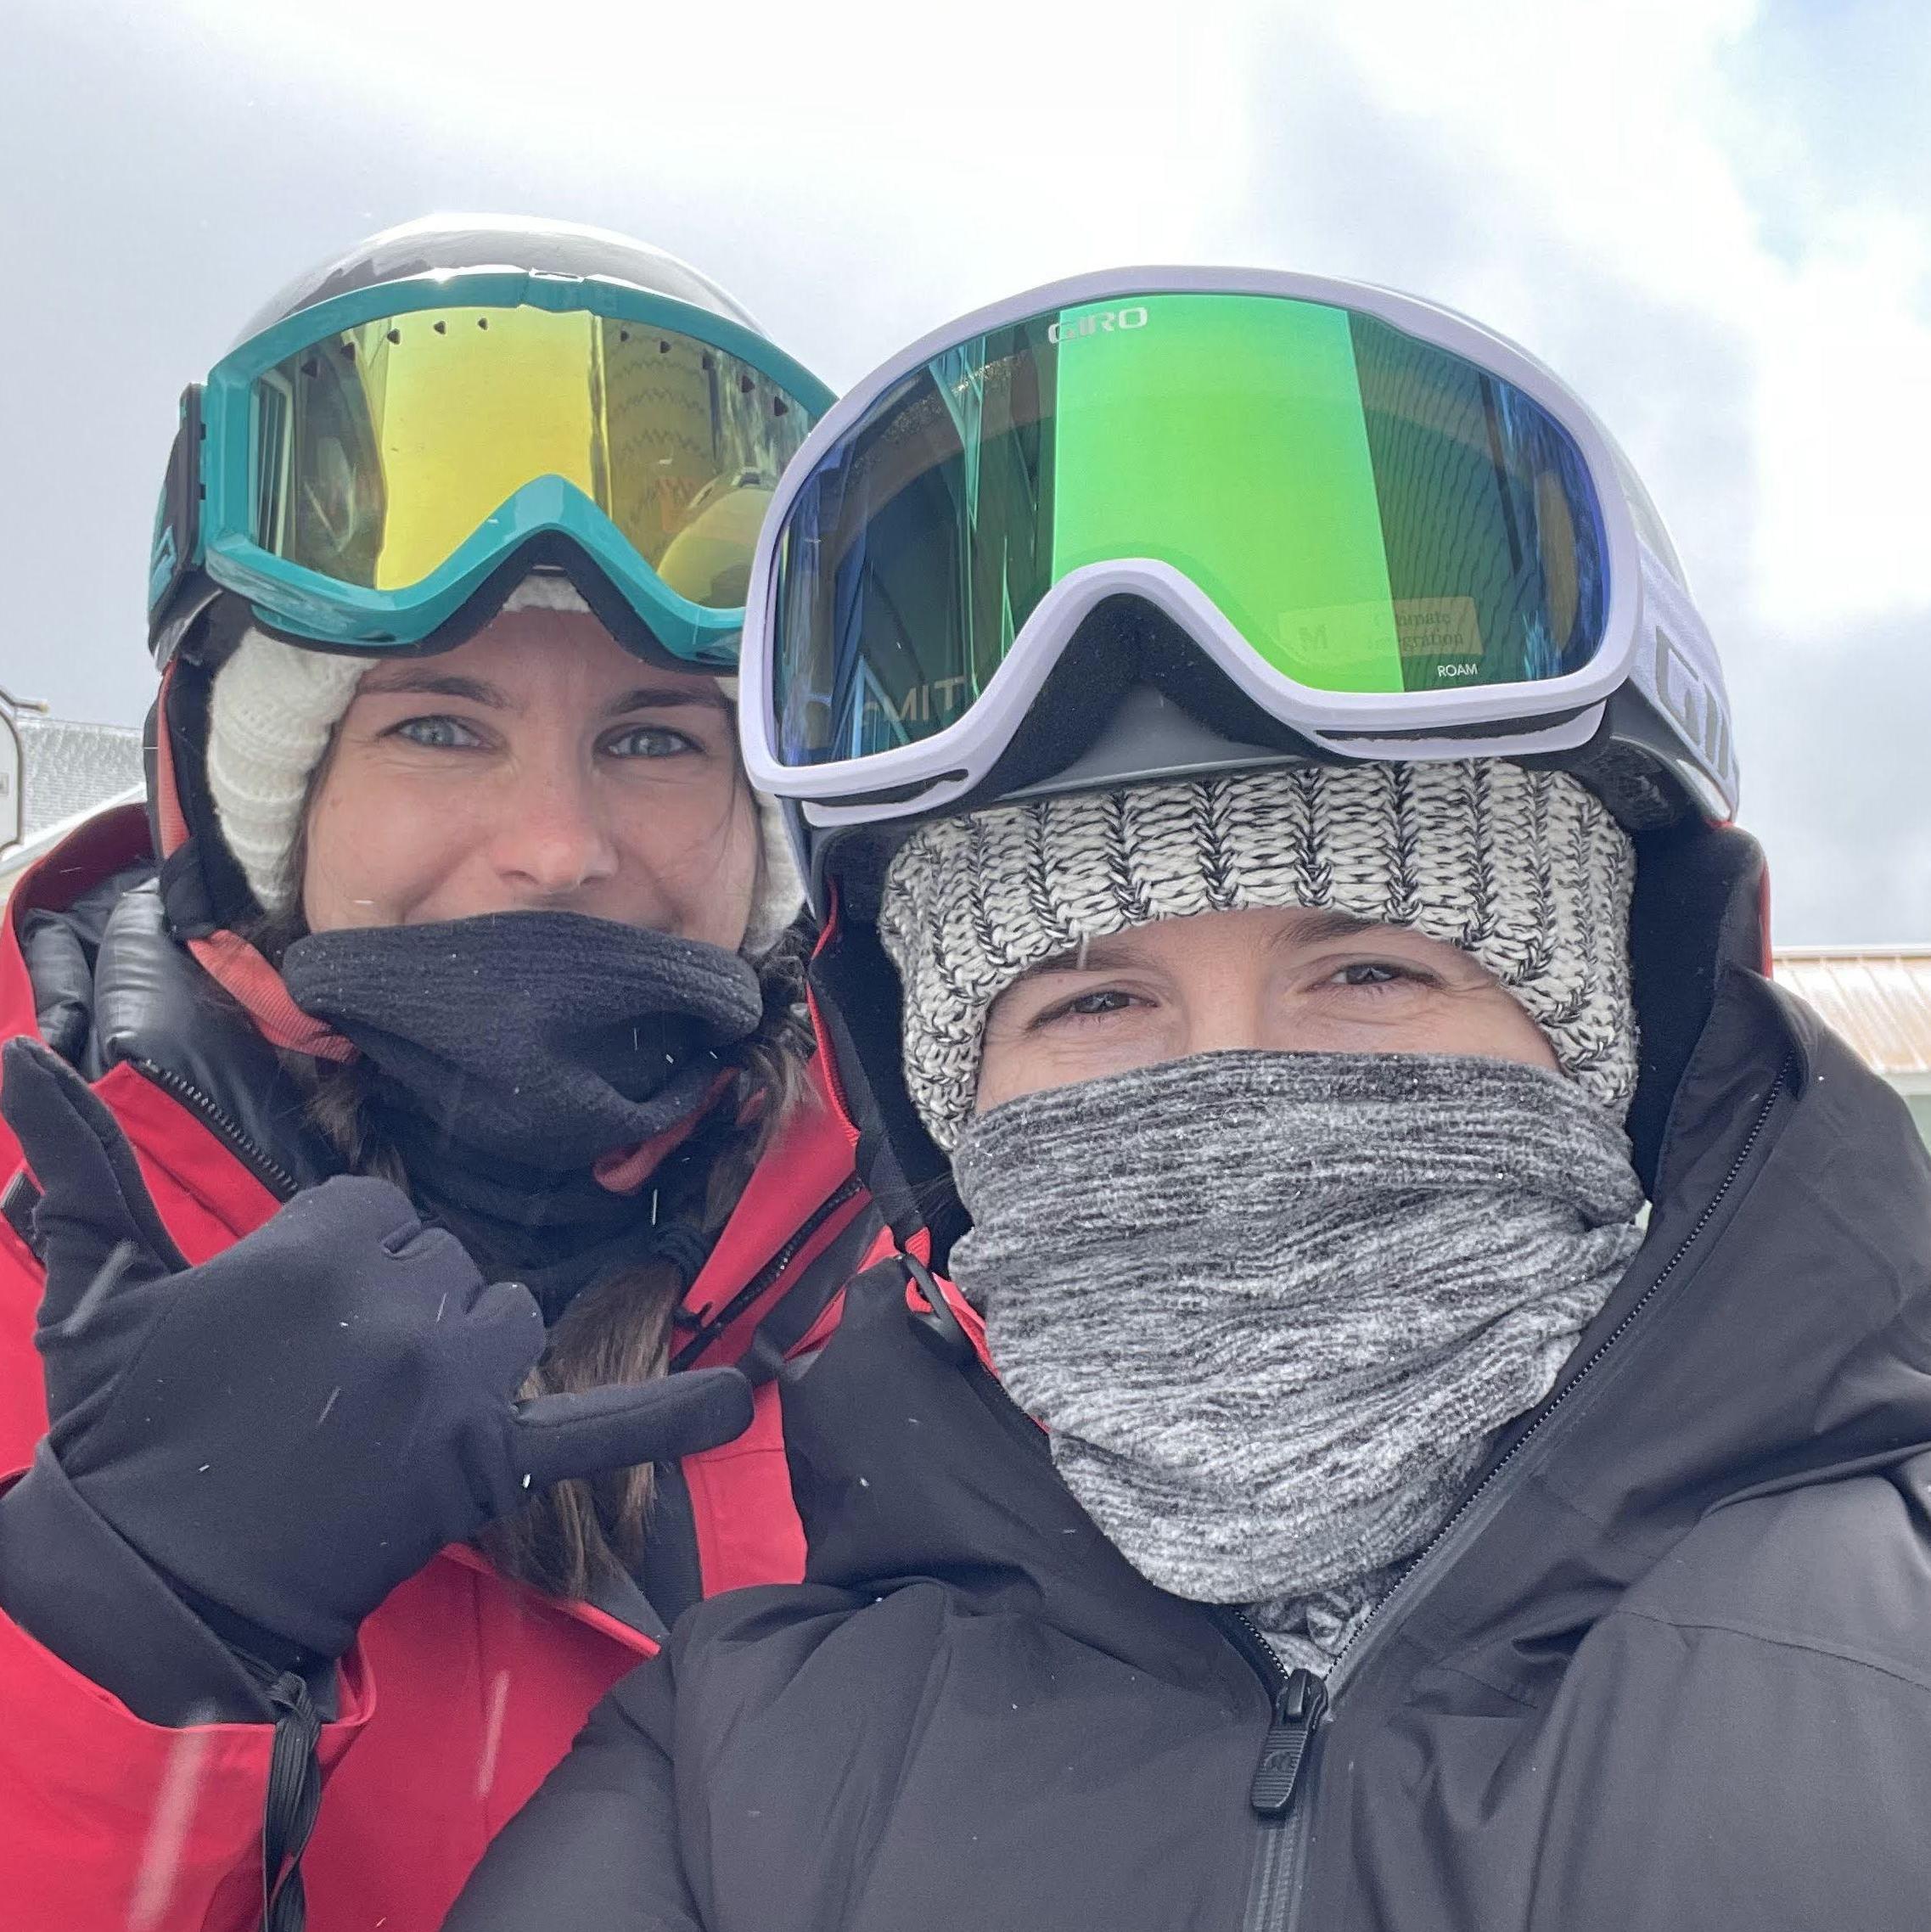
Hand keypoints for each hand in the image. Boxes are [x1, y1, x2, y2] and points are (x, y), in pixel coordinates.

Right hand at [1, 1037, 753, 1659]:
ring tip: (380, 1413)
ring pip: (502, 1319)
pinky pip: (596, 1426)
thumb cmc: (127, 1436)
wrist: (157, 1584)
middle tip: (318, 1387)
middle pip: (444, 1263)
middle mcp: (397, 1303)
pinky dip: (669, 1416)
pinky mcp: (484, 1464)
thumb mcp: (98, 1292)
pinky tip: (737, 1398)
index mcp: (317, 1246)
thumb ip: (84, 1169)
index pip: (377, 1212)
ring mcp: (449, 1385)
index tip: (287, 1326)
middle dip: (396, 1310)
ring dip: (462, 1353)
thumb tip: (14, 1052)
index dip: (336, 1266)